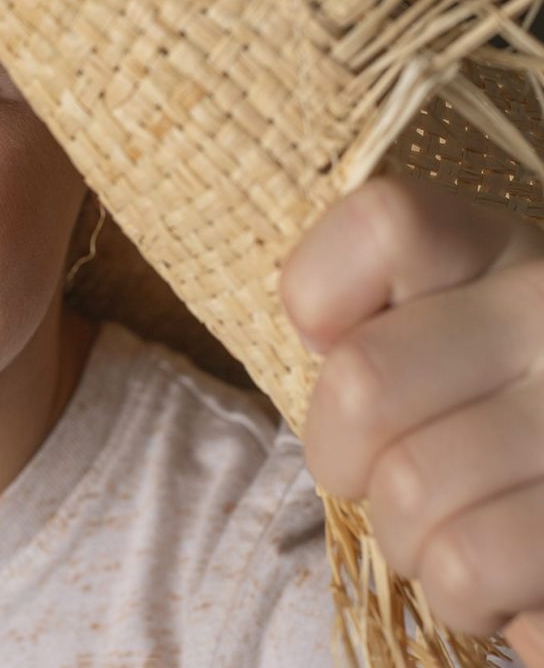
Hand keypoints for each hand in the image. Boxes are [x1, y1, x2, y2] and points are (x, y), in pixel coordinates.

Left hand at [280, 174, 543, 665]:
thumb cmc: (483, 412)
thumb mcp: (435, 330)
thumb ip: (375, 317)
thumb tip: (319, 332)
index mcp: (497, 248)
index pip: (384, 224)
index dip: (322, 295)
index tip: (333, 342)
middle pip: (364, 380)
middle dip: (340, 455)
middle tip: (374, 474)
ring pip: (410, 488)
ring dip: (404, 536)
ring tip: (444, 528)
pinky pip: (468, 565)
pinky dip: (458, 593)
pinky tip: (495, 576)